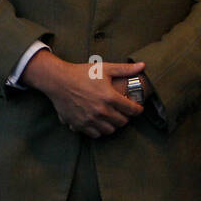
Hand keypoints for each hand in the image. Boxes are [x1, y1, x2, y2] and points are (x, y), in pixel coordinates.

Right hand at [22, 50, 144, 137]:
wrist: (58, 81)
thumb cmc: (82, 73)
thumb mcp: (105, 68)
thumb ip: (125, 69)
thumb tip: (143, 65)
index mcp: (110, 97)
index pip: (132, 110)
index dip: (138, 109)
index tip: (137, 108)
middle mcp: (101, 111)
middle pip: (122, 122)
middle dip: (125, 117)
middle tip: (124, 112)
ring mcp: (89, 120)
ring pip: (109, 130)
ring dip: (113, 125)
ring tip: (112, 118)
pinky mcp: (78, 125)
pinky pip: (94, 134)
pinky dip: (99, 130)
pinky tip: (99, 123)